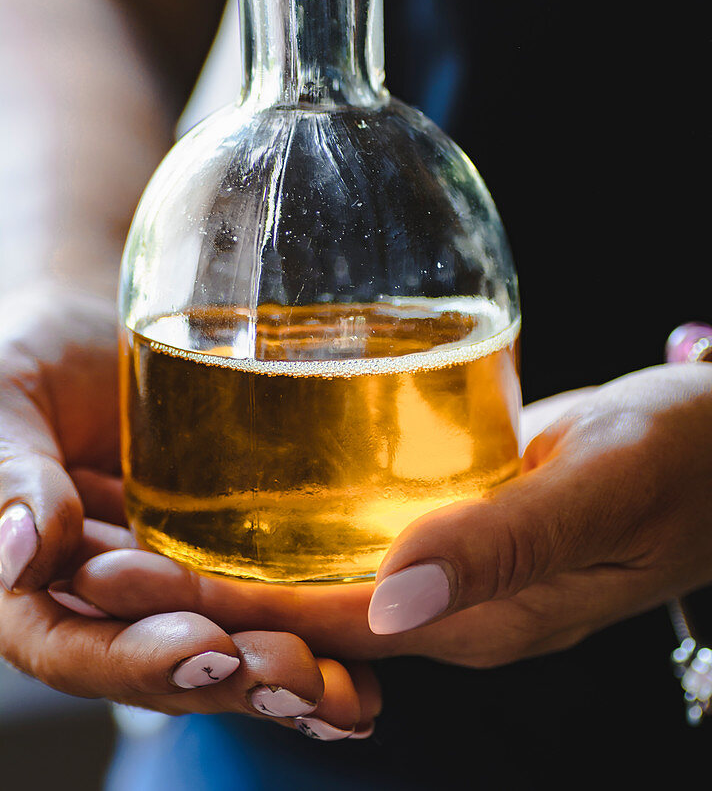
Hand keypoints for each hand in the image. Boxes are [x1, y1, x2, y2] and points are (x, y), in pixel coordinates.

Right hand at [0, 285, 378, 735]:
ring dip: (285, 678)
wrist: (98, 328)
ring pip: (225, 647)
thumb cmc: (36, 357)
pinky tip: (366, 665)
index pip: (75, 646)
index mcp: (36, 581)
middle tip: (298, 674)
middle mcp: (106, 597)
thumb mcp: (10, 403)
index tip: (205, 650)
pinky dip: (317, 639)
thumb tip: (21, 553)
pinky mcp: (229, 554)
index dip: (136, 662)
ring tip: (347, 693)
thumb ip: (13, 475)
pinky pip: (270, 603)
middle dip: (233, 679)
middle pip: (164, 663)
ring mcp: (174, 579)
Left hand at [59, 363, 711, 670]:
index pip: (322, 623)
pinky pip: (363, 529)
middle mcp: (451, 602)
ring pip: (325, 569)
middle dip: (202, 586)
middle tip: (100, 546)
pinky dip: (298, 518)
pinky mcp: (458, 516)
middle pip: (304, 604)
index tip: (127, 577)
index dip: (222, 606)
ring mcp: (452, 561)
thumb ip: (504, 547)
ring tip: (146, 519)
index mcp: (479, 618)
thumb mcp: (603, 491)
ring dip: (238, 552)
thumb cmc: (682, 462)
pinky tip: (253, 485)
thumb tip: (389, 603)